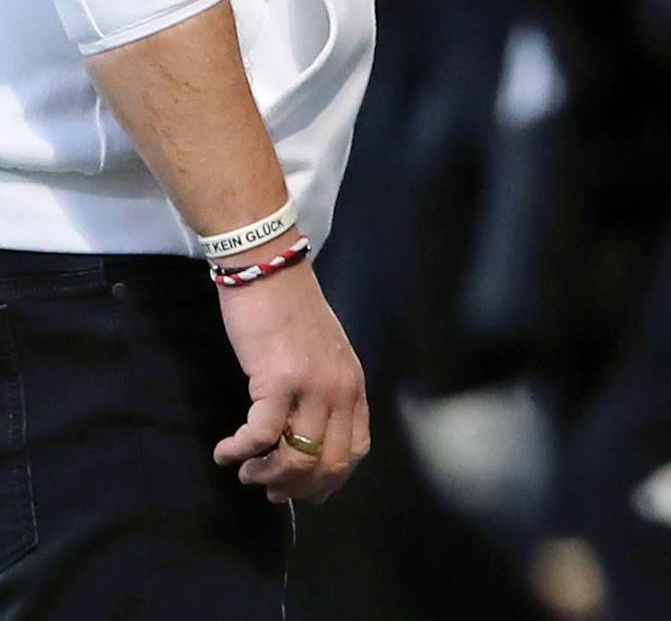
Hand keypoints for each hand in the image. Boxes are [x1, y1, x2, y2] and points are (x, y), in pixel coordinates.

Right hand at [215, 258, 368, 503]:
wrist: (270, 270)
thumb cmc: (289, 314)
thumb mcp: (322, 357)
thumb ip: (322, 395)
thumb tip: (303, 443)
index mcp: (353, 385)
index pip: (355, 451)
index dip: (325, 482)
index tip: (297, 491)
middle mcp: (341, 388)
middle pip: (328, 465)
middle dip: (294, 488)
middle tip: (264, 486)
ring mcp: (313, 385)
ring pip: (297, 459)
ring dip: (265, 476)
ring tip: (244, 470)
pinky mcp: (279, 379)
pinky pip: (260, 437)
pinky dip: (239, 452)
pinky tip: (225, 450)